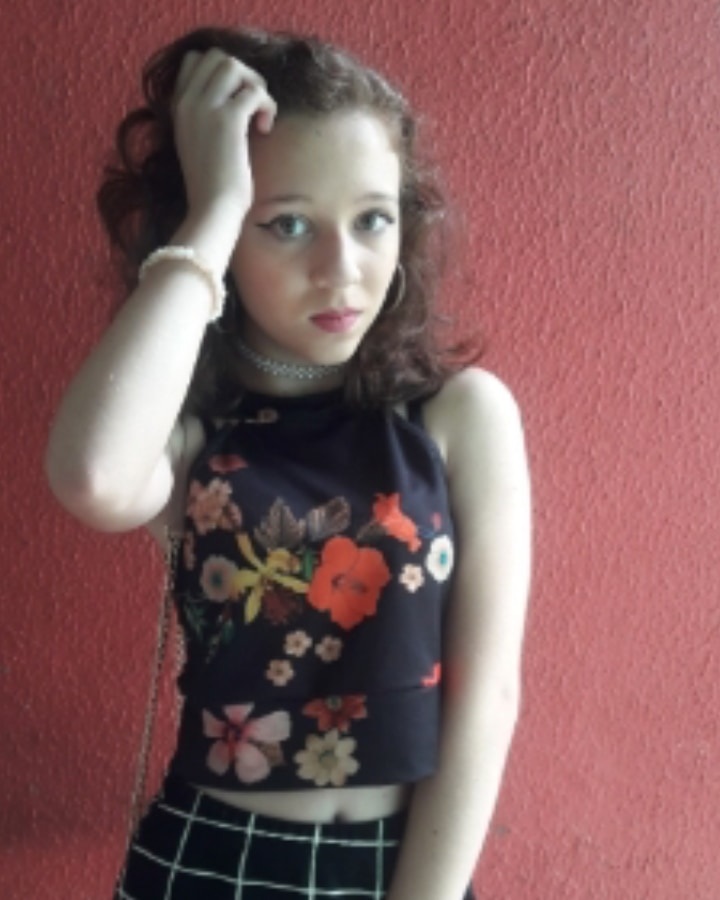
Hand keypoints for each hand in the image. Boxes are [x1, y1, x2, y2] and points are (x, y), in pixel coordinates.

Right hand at [172, 49, 276, 223]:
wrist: (212, 210)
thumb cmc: (211, 185)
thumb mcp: (198, 143)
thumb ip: (205, 118)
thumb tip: (235, 99)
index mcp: (178, 107)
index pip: (195, 60)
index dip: (223, 73)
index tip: (236, 102)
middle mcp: (187, 102)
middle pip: (216, 56)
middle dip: (242, 74)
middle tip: (252, 106)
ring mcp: (205, 108)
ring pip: (233, 65)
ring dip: (255, 85)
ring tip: (259, 115)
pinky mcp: (228, 120)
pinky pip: (254, 91)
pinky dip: (267, 105)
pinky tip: (264, 129)